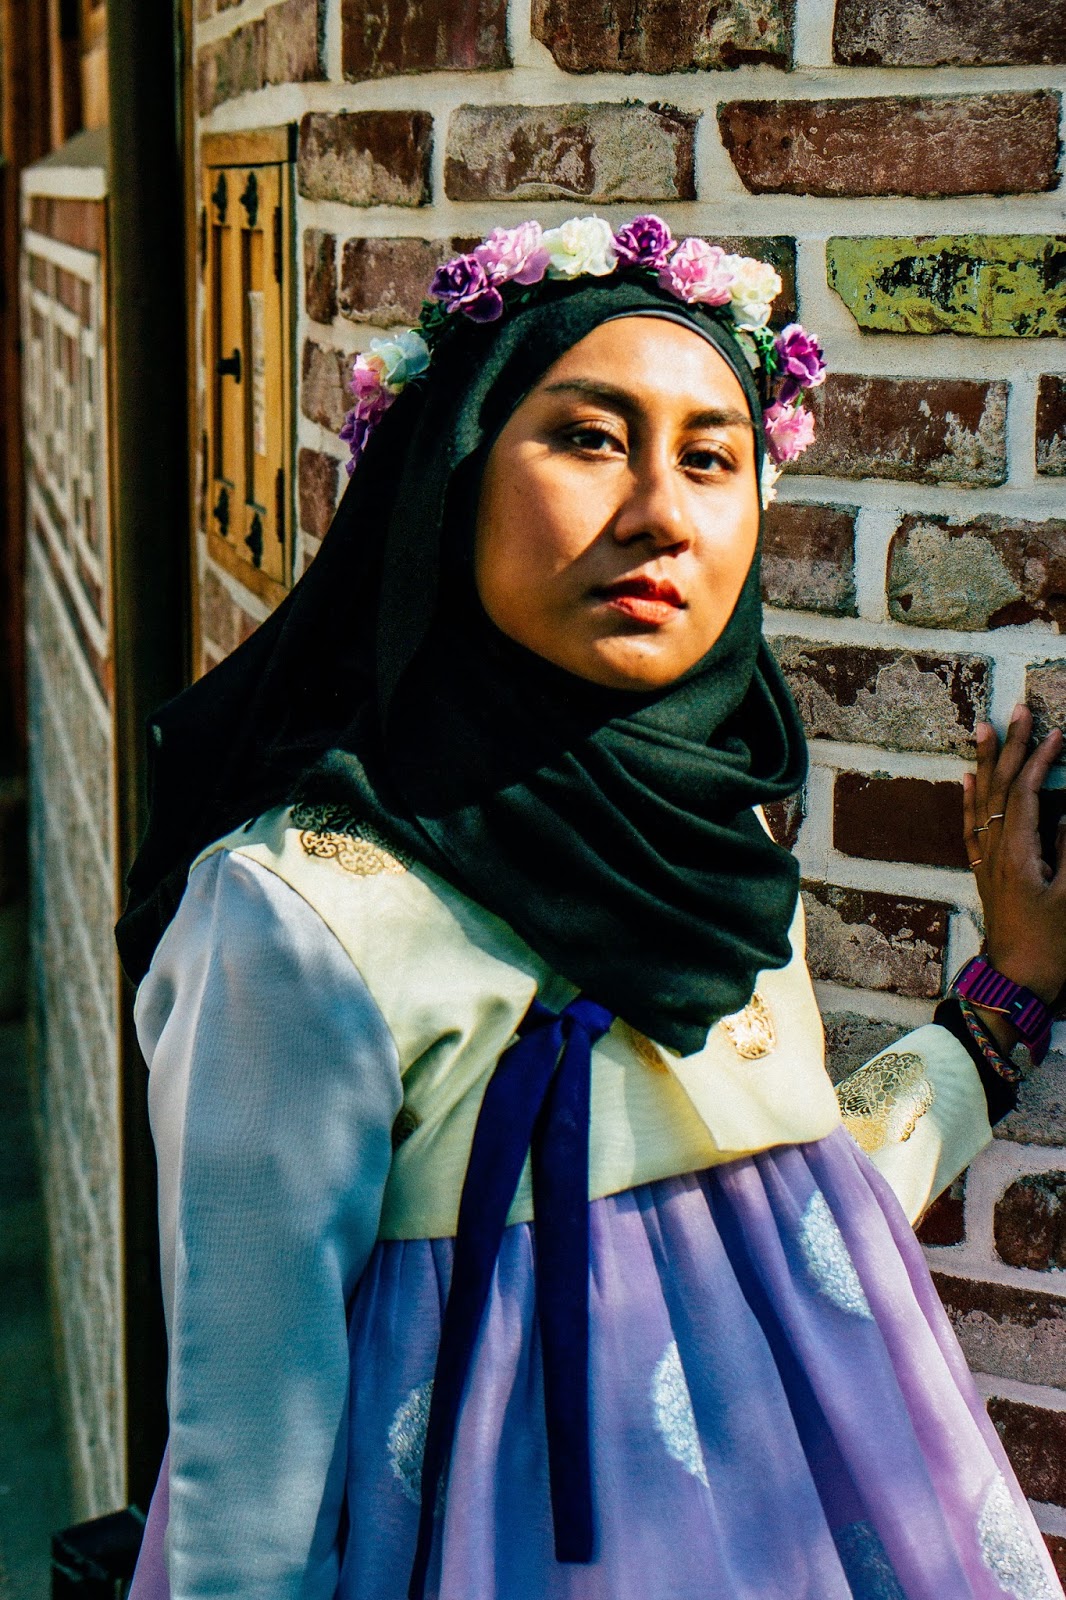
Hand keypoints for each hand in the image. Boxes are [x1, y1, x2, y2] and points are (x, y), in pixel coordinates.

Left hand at [962, 705, 1065, 1053]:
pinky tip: (968, 781)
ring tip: (982, 729)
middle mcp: (995, 851)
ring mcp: (987, 862)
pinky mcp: (986, 874)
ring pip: (982, 801)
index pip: (1026, 793)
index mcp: (1018, 853)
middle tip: (1014, 709)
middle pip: (1000, 788)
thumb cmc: (1051, 948)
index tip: (1055, 732)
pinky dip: (972, 799)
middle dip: (1008, 746)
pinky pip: (973, 826)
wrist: (1015, 987)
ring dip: (986, 763)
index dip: (1039, 759)